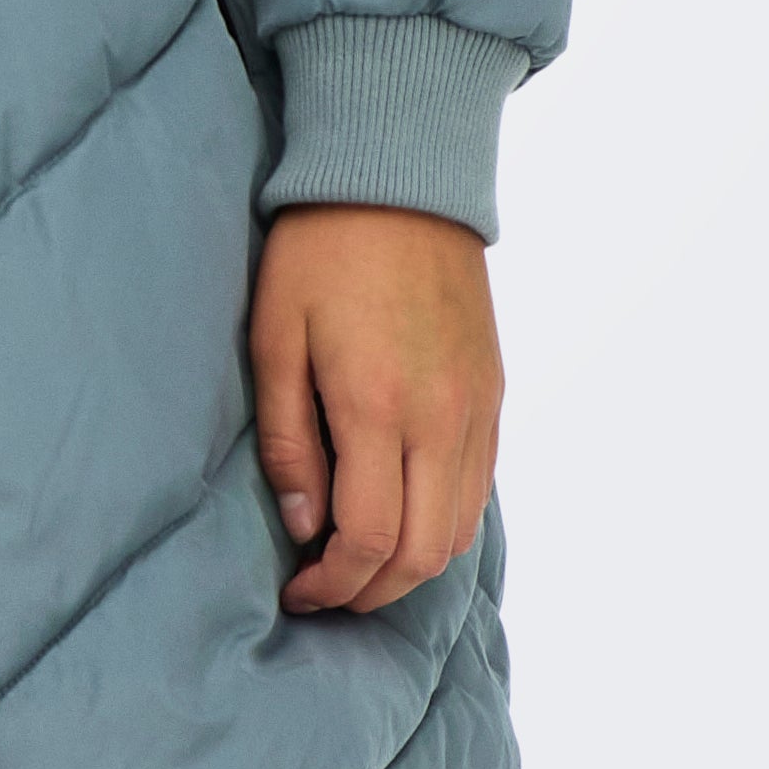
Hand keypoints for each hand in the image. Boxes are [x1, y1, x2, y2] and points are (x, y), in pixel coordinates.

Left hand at [251, 205, 502, 616]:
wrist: (399, 177)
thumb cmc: (319, 250)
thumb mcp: (274, 336)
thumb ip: (289, 440)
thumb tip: (303, 525)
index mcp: (378, 405)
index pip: (368, 538)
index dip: (332, 584)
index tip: (298, 591)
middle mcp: (441, 418)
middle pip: (421, 553)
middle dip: (372, 591)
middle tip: (327, 591)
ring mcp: (477, 407)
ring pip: (459, 530)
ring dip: (412, 565)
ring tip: (361, 562)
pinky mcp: (494, 392)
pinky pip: (480, 487)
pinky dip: (444, 523)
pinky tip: (403, 514)